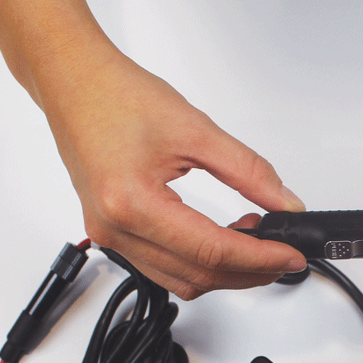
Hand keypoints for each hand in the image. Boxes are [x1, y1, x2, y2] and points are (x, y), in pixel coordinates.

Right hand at [38, 45, 306, 298]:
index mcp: (132, 203)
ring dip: (225, 273)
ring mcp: (109, 237)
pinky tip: (222, 241)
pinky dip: (199, 264)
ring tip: (255, 244)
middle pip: (198, 276)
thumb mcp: (196, 129)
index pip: (212, 251)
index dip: (259, 258)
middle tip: (282, 256)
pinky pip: (163, 268)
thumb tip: (285, 204)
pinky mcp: (111, 235)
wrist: (72, 81)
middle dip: (248, 272)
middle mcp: (115, 230)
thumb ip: (249, 172)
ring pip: (182, 281)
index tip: (290, 255)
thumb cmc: (117, 95)